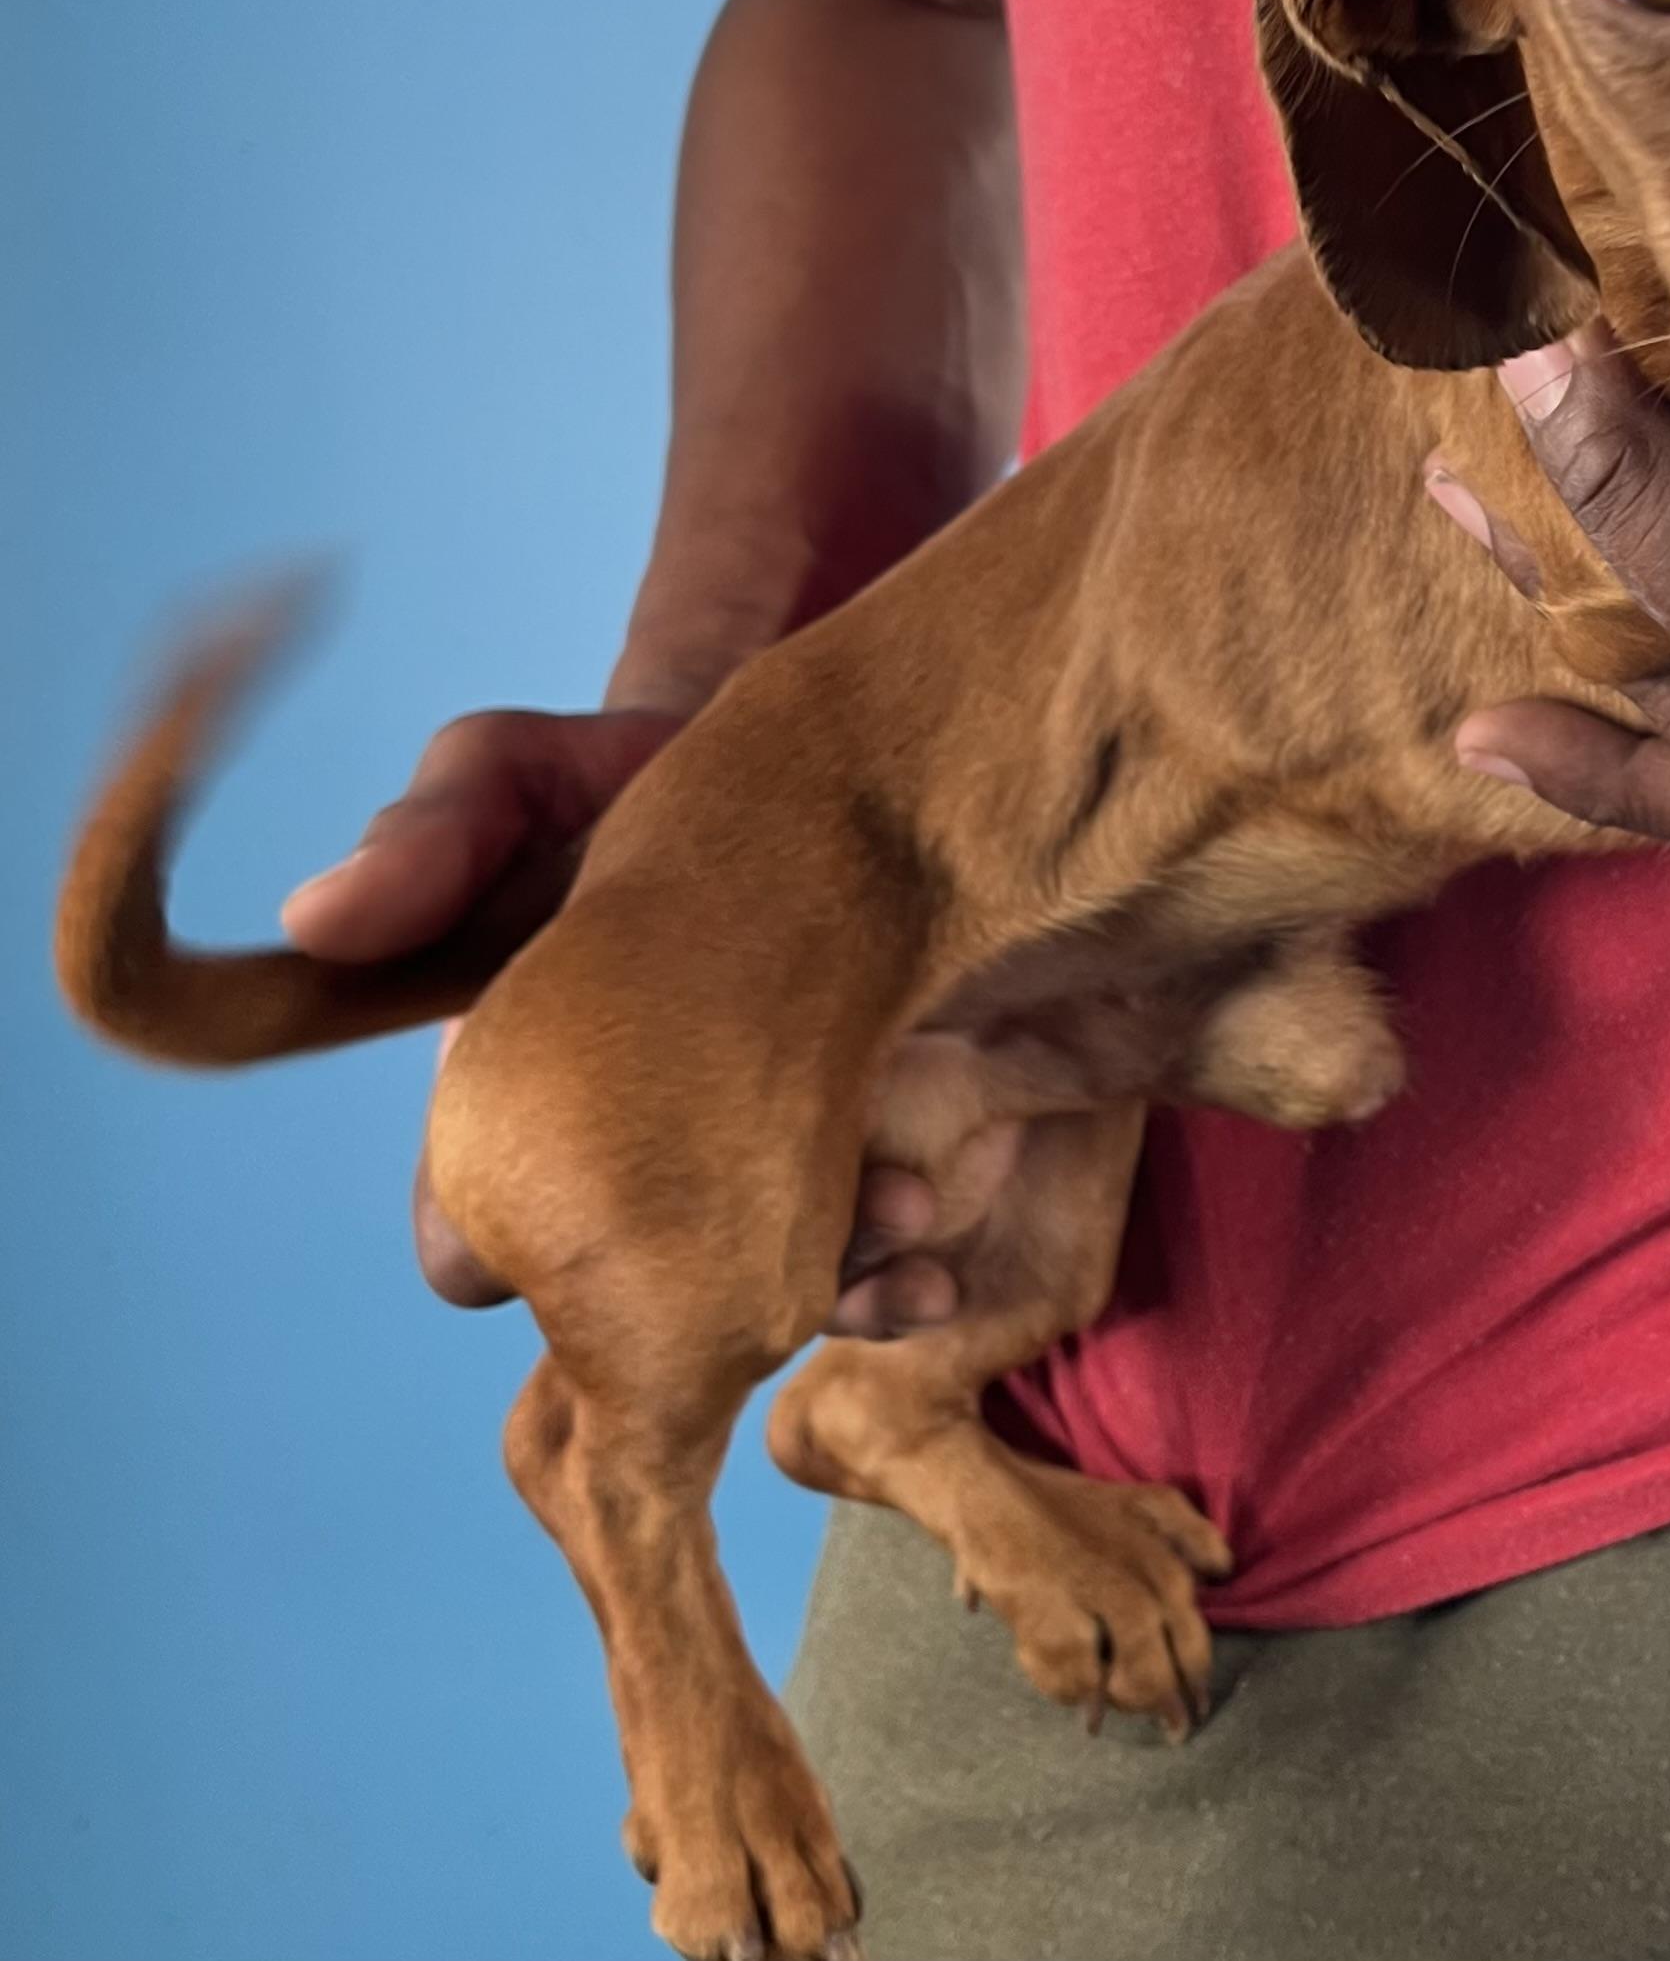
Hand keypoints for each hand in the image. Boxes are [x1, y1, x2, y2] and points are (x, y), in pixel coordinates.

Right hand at [280, 698, 1007, 1333]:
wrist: (778, 760)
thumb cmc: (610, 780)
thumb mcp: (511, 780)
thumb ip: (431, 837)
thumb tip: (321, 916)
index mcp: (509, 1109)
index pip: (472, 1247)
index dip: (520, 1262)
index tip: (597, 1226)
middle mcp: (615, 1167)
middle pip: (637, 1319)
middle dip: (713, 1306)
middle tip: (805, 1242)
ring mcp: (726, 1172)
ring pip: (760, 1305)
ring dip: (830, 1289)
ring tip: (903, 1217)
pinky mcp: (832, 1156)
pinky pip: (850, 1262)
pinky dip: (893, 1275)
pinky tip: (938, 1264)